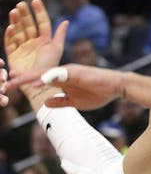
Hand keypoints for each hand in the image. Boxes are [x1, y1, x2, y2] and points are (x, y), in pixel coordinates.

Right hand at [3, 0, 66, 106]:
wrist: (40, 82)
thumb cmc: (50, 65)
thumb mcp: (56, 48)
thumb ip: (60, 34)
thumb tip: (66, 20)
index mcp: (44, 39)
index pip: (41, 22)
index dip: (39, 11)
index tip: (35, 0)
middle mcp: (32, 42)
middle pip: (28, 24)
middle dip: (24, 14)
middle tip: (21, 4)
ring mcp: (22, 47)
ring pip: (18, 31)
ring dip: (16, 21)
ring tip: (14, 11)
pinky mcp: (13, 55)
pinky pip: (10, 43)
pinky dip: (10, 35)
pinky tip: (11, 27)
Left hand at [10, 63, 124, 110]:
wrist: (116, 87)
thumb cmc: (99, 93)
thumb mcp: (75, 102)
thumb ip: (60, 101)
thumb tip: (44, 103)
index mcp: (61, 79)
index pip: (39, 81)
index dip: (23, 84)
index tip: (9, 88)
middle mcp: (62, 72)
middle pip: (37, 75)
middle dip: (19, 80)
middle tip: (4, 84)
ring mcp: (68, 71)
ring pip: (44, 73)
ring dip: (28, 78)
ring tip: (13, 82)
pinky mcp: (75, 71)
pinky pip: (58, 74)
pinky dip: (46, 78)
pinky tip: (35, 82)